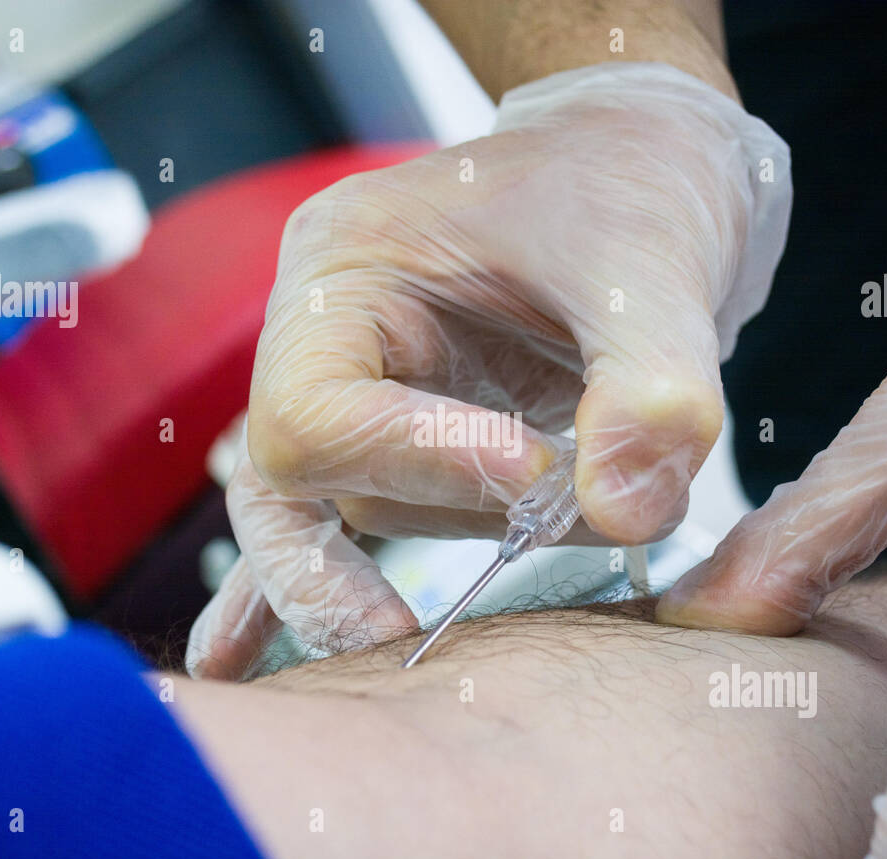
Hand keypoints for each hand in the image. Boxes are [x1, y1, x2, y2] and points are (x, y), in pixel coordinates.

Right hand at [188, 62, 789, 677]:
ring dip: (481, 538)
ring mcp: (365, 396)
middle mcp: (333, 341)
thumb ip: (652, 389)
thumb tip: (626, 514)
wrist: (640, 170)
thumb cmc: (628, 183)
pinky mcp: (411, 443)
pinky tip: (233, 660)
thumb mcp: (653, 267)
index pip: (320, 411)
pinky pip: (340, 526)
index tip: (536, 468)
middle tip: (402, 640)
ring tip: (591, 499)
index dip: (417, 462)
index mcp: (347, 270)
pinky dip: (310, 591)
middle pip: (293, 489)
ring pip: (370, 521)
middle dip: (344, 570)